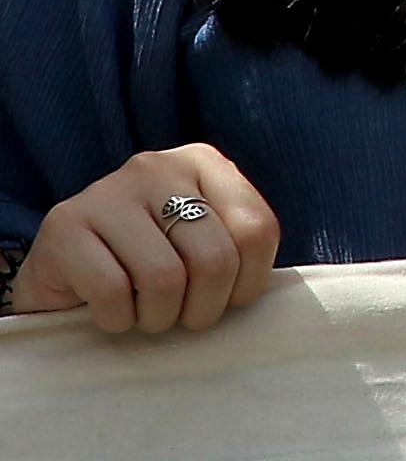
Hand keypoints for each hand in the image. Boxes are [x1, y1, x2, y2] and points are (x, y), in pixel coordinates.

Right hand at [6, 146, 282, 335]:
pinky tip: (111, 312)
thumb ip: (234, 248)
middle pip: (215, 257)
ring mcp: (107, 191)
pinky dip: (118, 320)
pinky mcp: (64, 226)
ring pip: (165, 278)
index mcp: (203, 163)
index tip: (225, 301)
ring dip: (159, 318)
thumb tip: (270, 292)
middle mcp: (158, 167)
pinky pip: (112, 292)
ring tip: (145, 315)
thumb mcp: (198, 243)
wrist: (57, 277)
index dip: (248, 283)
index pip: (257, 229)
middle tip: (181, 318)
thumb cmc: (141, 267)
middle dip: (203, 309)